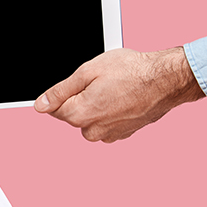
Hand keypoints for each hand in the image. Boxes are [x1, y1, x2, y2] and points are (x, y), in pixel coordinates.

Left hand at [35, 47, 205, 142]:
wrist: (166, 80)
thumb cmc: (131, 71)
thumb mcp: (88, 72)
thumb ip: (60, 91)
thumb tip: (40, 105)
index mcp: (78, 115)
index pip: (54, 108)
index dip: (64, 92)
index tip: (82, 82)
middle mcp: (91, 131)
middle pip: (72, 115)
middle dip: (81, 99)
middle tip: (102, 83)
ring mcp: (108, 135)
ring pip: (90, 120)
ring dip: (96, 106)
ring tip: (115, 90)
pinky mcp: (122, 134)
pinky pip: (106, 123)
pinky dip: (111, 112)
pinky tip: (123, 99)